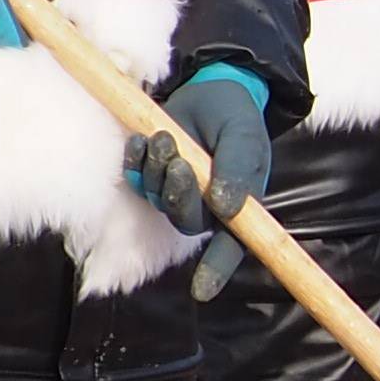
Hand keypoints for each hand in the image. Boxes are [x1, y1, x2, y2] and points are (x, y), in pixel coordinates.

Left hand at [127, 66, 272, 297]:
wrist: (214, 88)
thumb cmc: (237, 118)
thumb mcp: (245, 139)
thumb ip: (237, 171)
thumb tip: (225, 208)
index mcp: (239, 206)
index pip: (230, 247)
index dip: (217, 270)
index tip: (202, 292)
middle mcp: (207, 206)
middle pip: (185, 219)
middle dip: (175, 192)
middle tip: (176, 157)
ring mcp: (177, 191)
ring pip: (158, 198)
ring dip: (155, 169)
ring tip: (163, 135)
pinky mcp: (153, 173)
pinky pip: (136, 180)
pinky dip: (135, 161)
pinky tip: (141, 142)